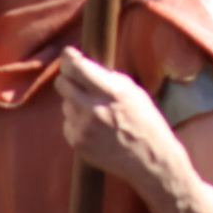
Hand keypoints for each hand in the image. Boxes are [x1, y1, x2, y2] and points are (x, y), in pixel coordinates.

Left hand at [55, 45, 166, 185]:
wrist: (149, 159)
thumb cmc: (146, 121)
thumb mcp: (133, 91)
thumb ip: (108, 78)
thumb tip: (84, 65)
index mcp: (111, 92)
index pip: (78, 68)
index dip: (69, 58)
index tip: (67, 53)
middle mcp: (94, 110)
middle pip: (63, 84)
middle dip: (68, 79)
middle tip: (77, 80)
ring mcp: (83, 129)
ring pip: (65, 104)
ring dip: (75, 102)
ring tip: (96, 111)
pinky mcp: (77, 144)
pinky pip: (67, 123)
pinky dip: (76, 122)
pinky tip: (95, 127)